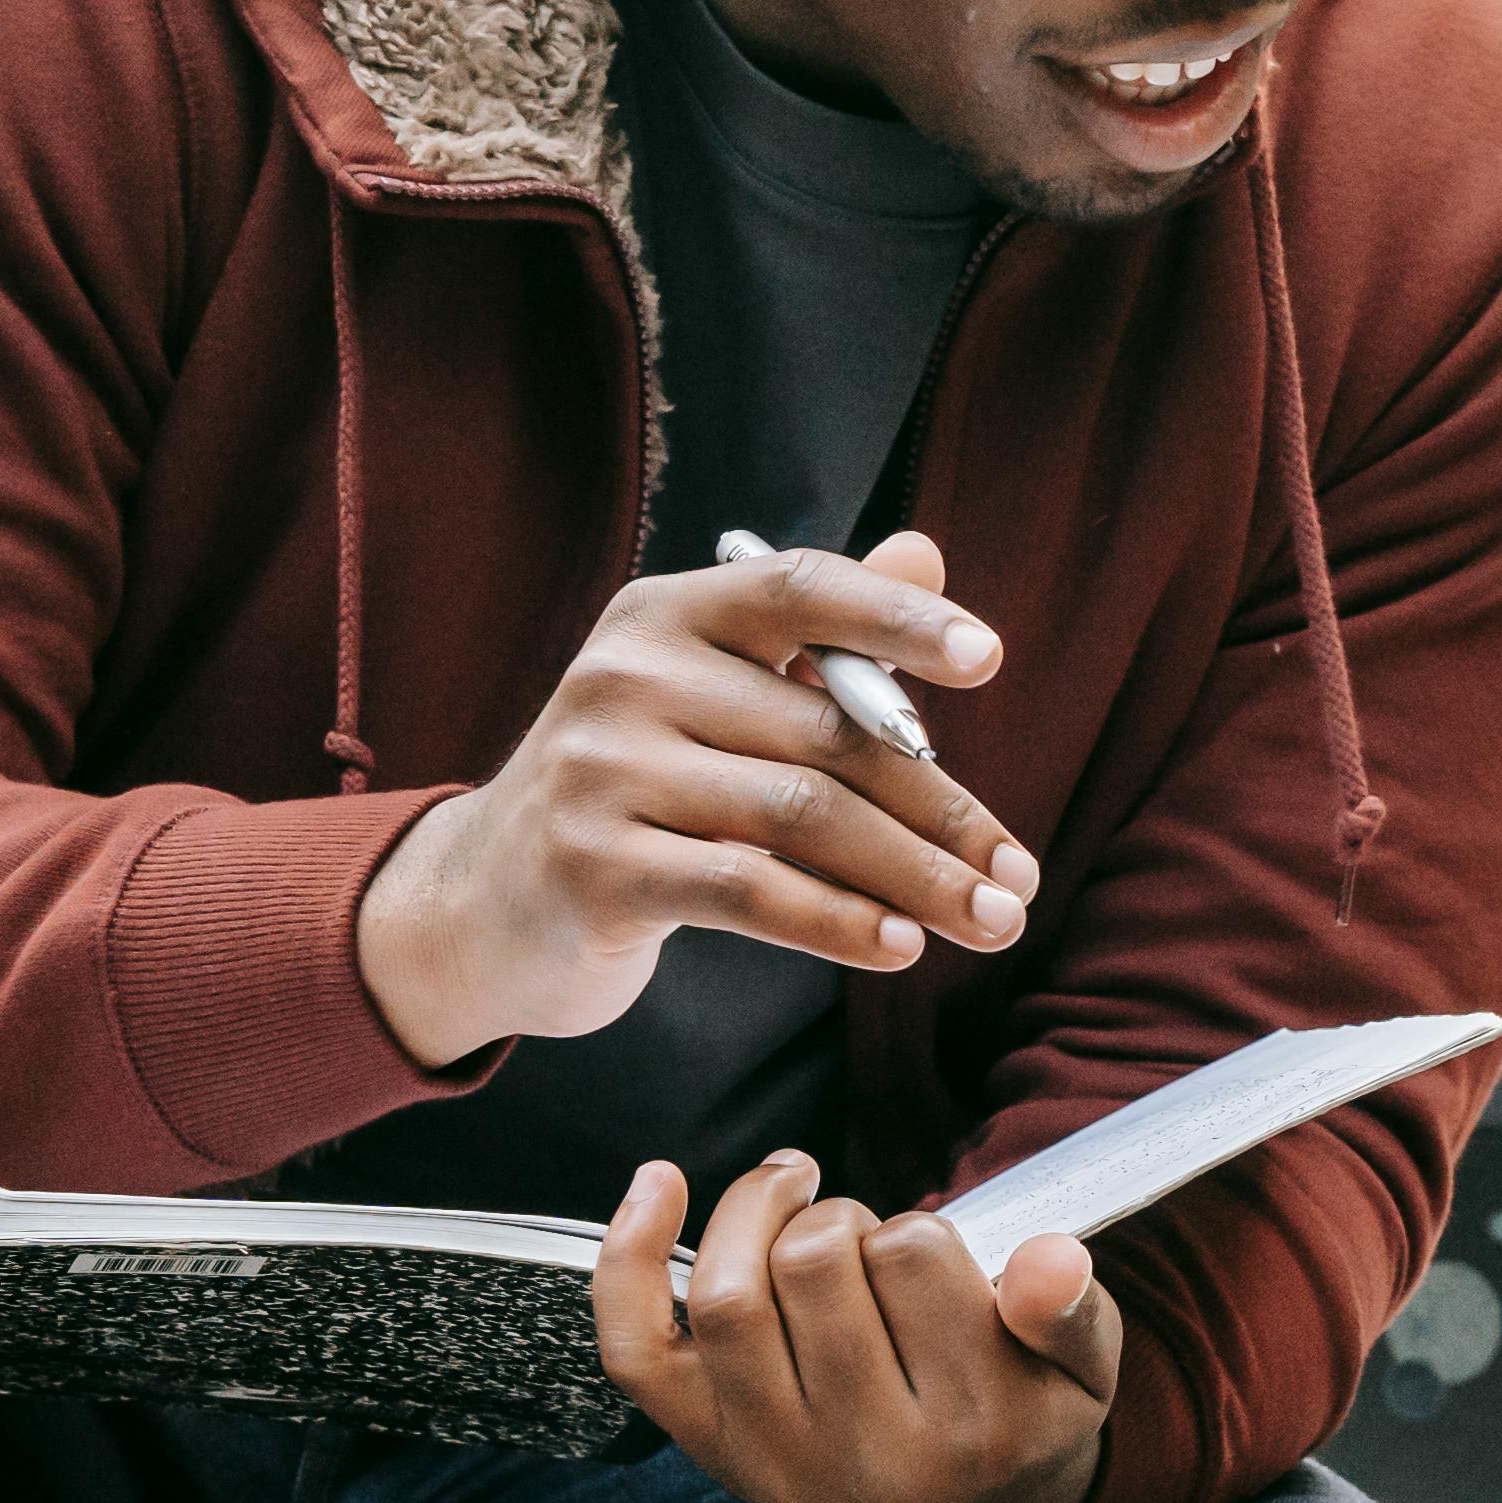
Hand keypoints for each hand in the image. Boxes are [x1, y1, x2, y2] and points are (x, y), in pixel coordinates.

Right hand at [357, 528, 1036, 1064]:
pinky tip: (900, 948)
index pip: (800, 588)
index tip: (991, 660)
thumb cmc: (638, 790)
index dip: (899, 618)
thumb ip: (819, 639)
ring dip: (916, 880)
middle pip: (830, 734)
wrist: (483, 900)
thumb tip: (928, 555)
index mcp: (667, 613)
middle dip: (944, 814)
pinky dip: (839, 921)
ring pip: (804, 816)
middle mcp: (626, 675)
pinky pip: (750, 890)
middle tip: (1018, 878)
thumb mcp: (713, 699)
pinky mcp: (593, 866)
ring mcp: (601, 770)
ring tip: (990, 923)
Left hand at [592, 1148, 1120, 1502]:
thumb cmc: (1019, 1412)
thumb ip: (1074, 1310)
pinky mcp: (709, 1450)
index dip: (919, 1228)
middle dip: (838, 1219)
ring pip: (730, 1295)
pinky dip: (630, 1258)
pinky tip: (658, 1184)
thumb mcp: (1083, 1370)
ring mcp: (774, 1463)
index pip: (915, 1254)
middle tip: (867, 1246)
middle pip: (814, 1260)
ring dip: (758, 1215)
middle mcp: (866, 1462)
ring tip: (795, 1205)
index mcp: (974, 1433)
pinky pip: (637, 1349)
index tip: (934, 1263)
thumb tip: (1049, 1258)